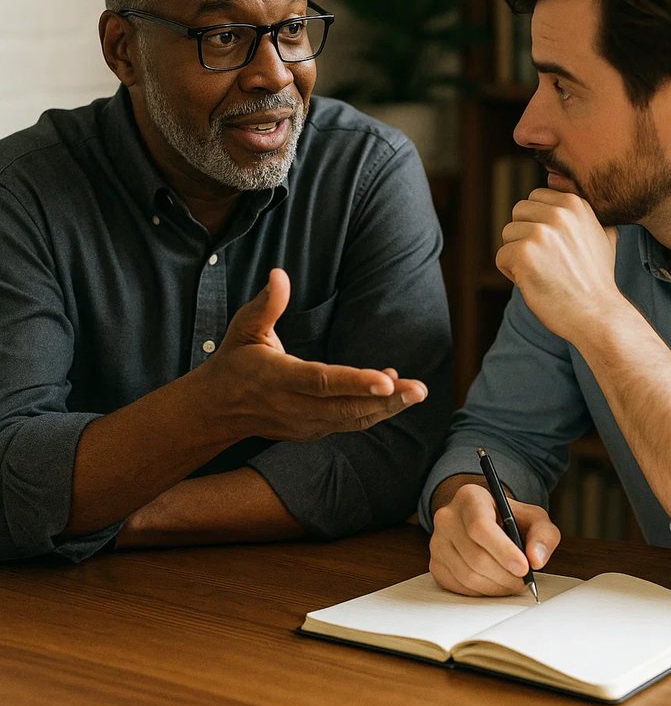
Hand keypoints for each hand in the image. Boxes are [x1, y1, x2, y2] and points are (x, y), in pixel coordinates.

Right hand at [204, 268, 427, 440]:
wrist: (216, 410)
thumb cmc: (234, 361)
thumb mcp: (243, 328)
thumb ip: (266, 304)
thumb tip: (280, 274)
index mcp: (277, 379)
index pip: (321, 382)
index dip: (355, 382)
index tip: (386, 380)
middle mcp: (293, 406)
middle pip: (345, 407)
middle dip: (386, 400)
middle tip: (419, 389)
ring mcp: (304, 423)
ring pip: (351, 419)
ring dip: (387, 408)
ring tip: (416, 392)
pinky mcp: (312, 431)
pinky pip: (348, 423)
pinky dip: (373, 410)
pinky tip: (394, 392)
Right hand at [429, 481, 559, 596]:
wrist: (484, 521)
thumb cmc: (508, 519)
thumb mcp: (533, 518)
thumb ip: (543, 534)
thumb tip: (536, 559)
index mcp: (470, 498)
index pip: (480, 527)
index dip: (503, 551)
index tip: (523, 568)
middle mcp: (447, 517)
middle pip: (475, 556)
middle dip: (505, 575)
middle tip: (523, 580)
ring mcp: (437, 542)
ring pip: (467, 576)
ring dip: (496, 587)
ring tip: (511, 581)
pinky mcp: (435, 564)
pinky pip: (459, 587)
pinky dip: (482, 592)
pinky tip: (494, 583)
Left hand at [496, 189, 619, 343]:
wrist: (598, 314)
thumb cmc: (597, 279)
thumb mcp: (603, 234)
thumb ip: (584, 211)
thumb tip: (564, 184)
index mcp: (574, 203)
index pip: (535, 198)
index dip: (538, 224)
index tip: (555, 247)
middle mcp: (558, 213)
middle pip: (518, 213)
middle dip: (525, 236)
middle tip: (546, 262)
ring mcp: (540, 233)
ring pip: (507, 234)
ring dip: (518, 256)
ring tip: (542, 273)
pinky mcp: (523, 254)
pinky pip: (501, 257)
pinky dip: (511, 273)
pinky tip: (534, 283)